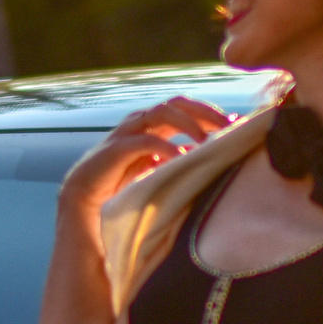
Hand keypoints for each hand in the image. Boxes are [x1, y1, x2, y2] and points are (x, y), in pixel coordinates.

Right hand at [59, 97, 232, 226]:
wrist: (86, 219)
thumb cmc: (126, 200)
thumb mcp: (162, 181)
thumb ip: (182, 165)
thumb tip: (214, 159)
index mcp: (151, 132)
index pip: (184, 109)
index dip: (209, 113)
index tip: (237, 125)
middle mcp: (137, 128)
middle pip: (174, 104)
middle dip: (203, 111)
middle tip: (228, 127)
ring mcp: (122, 137)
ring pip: (157, 113)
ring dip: (185, 123)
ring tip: (205, 141)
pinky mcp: (110, 153)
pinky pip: (140, 141)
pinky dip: (162, 146)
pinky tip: (178, 157)